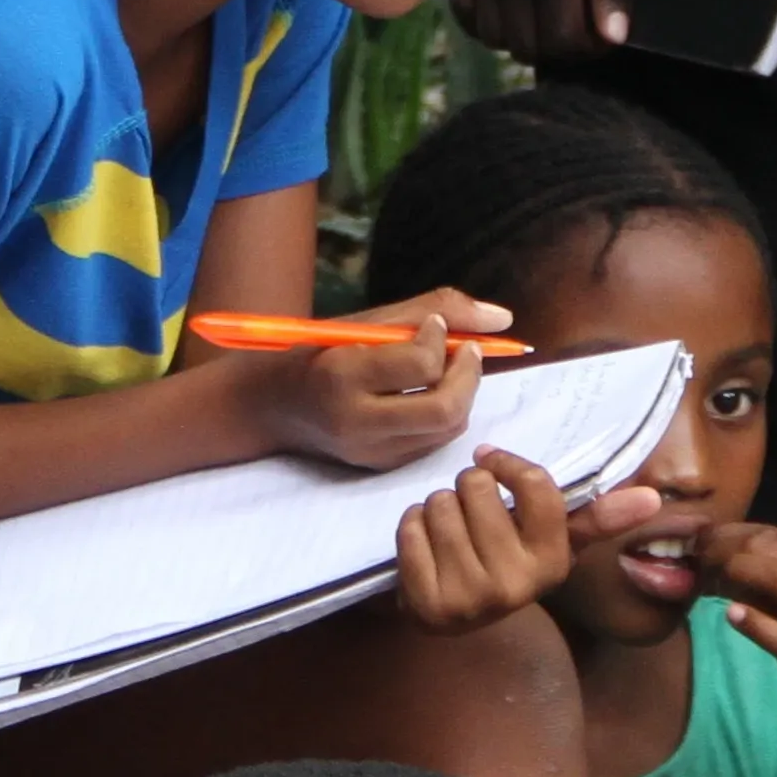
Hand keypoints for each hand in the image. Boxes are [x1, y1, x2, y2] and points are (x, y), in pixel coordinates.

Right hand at [234, 290, 509, 471]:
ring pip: (446, 430)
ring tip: (451, 369)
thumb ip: (432, 309)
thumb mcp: (365, 321)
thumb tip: (504, 318)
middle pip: (443, 410)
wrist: (272, 406)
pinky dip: (445, 415)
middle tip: (469, 350)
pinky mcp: (379, 467)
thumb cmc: (320, 351)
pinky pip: (433, 443)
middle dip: (469, 377)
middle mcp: (356, 421)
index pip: (418, 364)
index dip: (441, 338)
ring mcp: (369, 451)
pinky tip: (433, 394)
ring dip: (462, 395)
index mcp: (343, 375)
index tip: (436, 324)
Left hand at [398, 445, 654, 631]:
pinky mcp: (426, 604)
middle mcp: (516, 585)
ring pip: (439, 502)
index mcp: (552, 564)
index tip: (492, 461)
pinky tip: (426, 549)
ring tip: (448, 534)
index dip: (506, 463)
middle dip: (466, 490)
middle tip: (471, 517)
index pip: (534, 484)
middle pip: (475, 485)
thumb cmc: (505, 564)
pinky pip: (409, 527)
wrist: (450, 620)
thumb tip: (652, 496)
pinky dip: (411, 528)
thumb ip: (597, 516)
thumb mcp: (552, 543)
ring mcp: (470, 598)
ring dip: (437, 509)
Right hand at [461, 0, 639, 64]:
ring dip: (516, 33)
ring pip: (486, 30)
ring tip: (542, 11)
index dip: (587, 48)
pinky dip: (483, 13)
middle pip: (521, 44)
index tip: (603, 32)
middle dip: (553, 46)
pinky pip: (460, 1)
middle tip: (575, 22)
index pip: (562, 41)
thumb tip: (612, 36)